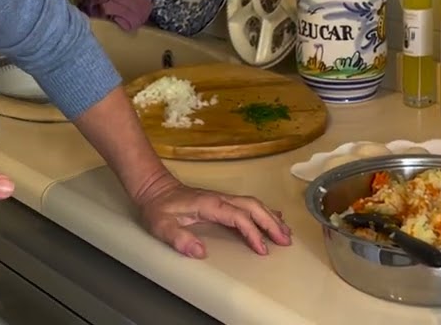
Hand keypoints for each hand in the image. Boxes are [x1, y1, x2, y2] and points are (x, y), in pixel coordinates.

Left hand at [134, 174, 291, 258]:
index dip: (253, 233)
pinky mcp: (222, 200)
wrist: (154, 188)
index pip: (239, 217)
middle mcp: (220, 198)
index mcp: (210, 205)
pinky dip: (264, 211)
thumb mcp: (161, 225)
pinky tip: (274, 217)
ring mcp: (222, 198)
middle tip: (285, 241)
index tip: (262, 250)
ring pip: (254, 204)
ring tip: (286, 233)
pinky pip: (248, 204)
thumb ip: (178, 238)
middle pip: (253, 207)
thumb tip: (200, 252)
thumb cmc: (158, 207)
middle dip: (271, 223)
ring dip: (271, 217)